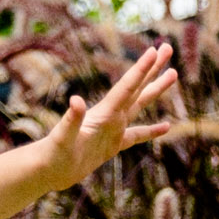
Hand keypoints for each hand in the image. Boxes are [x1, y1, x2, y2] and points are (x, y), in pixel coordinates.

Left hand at [33, 46, 183, 191]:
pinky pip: (137, 135)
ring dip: (155, 89)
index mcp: (103, 113)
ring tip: (173, 74)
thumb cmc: (52, 155)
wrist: (45, 170)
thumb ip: (72, 120)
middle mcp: (110, 116)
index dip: (141, 69)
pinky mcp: (112, 145)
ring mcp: (112, 129)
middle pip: (137, 87)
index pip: (127, 87)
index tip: (154, 50)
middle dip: (153, 68)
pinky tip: (166, 127)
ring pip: (140, 105)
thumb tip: (76, 100)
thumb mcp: (63, 138)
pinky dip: (151, 131)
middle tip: (167, 47)